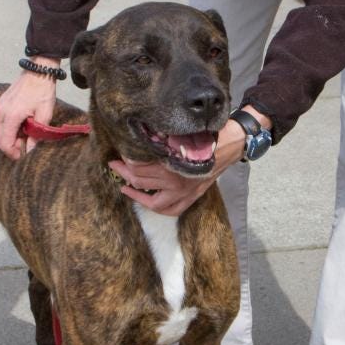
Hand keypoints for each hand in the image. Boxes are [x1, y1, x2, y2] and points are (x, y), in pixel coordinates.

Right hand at [0, 56, 59, 159]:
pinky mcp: (1, 104)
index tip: (22, 157)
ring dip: (11, 138)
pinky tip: (23, 128)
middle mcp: (1, 112)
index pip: (5, 142)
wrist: (39, 71)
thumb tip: (30, 150)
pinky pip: (2, 123)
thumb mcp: (44, 116)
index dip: (12, 153)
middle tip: (25, 148)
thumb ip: (36, 135)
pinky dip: (10, 129)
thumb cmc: (43, 92)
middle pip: (0, 139)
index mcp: (11, 115)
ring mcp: (0, 107)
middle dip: (11, 147)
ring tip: (27, 137)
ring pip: (0, 131)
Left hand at [108, 115, 251, 215]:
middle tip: (114, 165)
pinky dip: (153, 206)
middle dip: (124, 172)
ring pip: (150, 200)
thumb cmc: (205, 136)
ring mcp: (183, 193)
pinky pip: (168, 210)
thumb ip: (161, 142)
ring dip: (134, 192)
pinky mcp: (189, 199)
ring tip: (124, 185)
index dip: (126, 160)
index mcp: (172, 164)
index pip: (139, 166)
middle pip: (140, 181)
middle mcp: (175, 182)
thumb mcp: (181, 135)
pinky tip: (142, 199)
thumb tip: (140, 141)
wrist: (230, 145)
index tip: (120, 154)